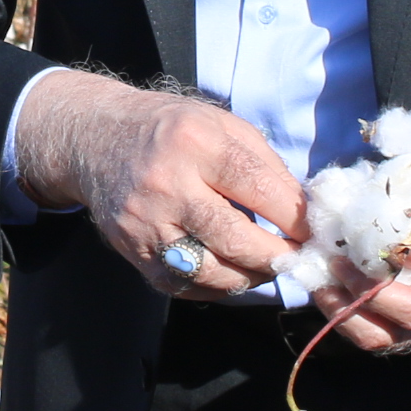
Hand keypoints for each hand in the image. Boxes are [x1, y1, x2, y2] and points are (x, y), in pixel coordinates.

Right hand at [13, 74, 307, 297]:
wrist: (95, 139)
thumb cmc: (170, 128)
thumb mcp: (221, 124)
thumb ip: (263, 164)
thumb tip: (303, 211)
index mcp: (195, 143)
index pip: (257, 187)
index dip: (294, 217)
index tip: (314, 231)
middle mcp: (165, 184)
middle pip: (235, 238)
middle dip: (277, 256)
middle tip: (299, 259)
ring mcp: (144, 223)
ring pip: (210, 272)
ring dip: (250, 276)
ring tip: (268, 267)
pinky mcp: (132, 251)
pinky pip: (183, 285)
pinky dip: (217, 287)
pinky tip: (233, 272)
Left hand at [320, 158, 410, 352]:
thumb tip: (383, 232)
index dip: (375, 293)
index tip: (344, 263)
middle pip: (385, 337)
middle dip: (343, 310)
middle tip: (318, 275)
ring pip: (373, 336)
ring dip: (336, 310)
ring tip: (314, 278)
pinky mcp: (405, 315)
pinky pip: (371, 323)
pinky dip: (343, 305)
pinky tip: (325, 279)